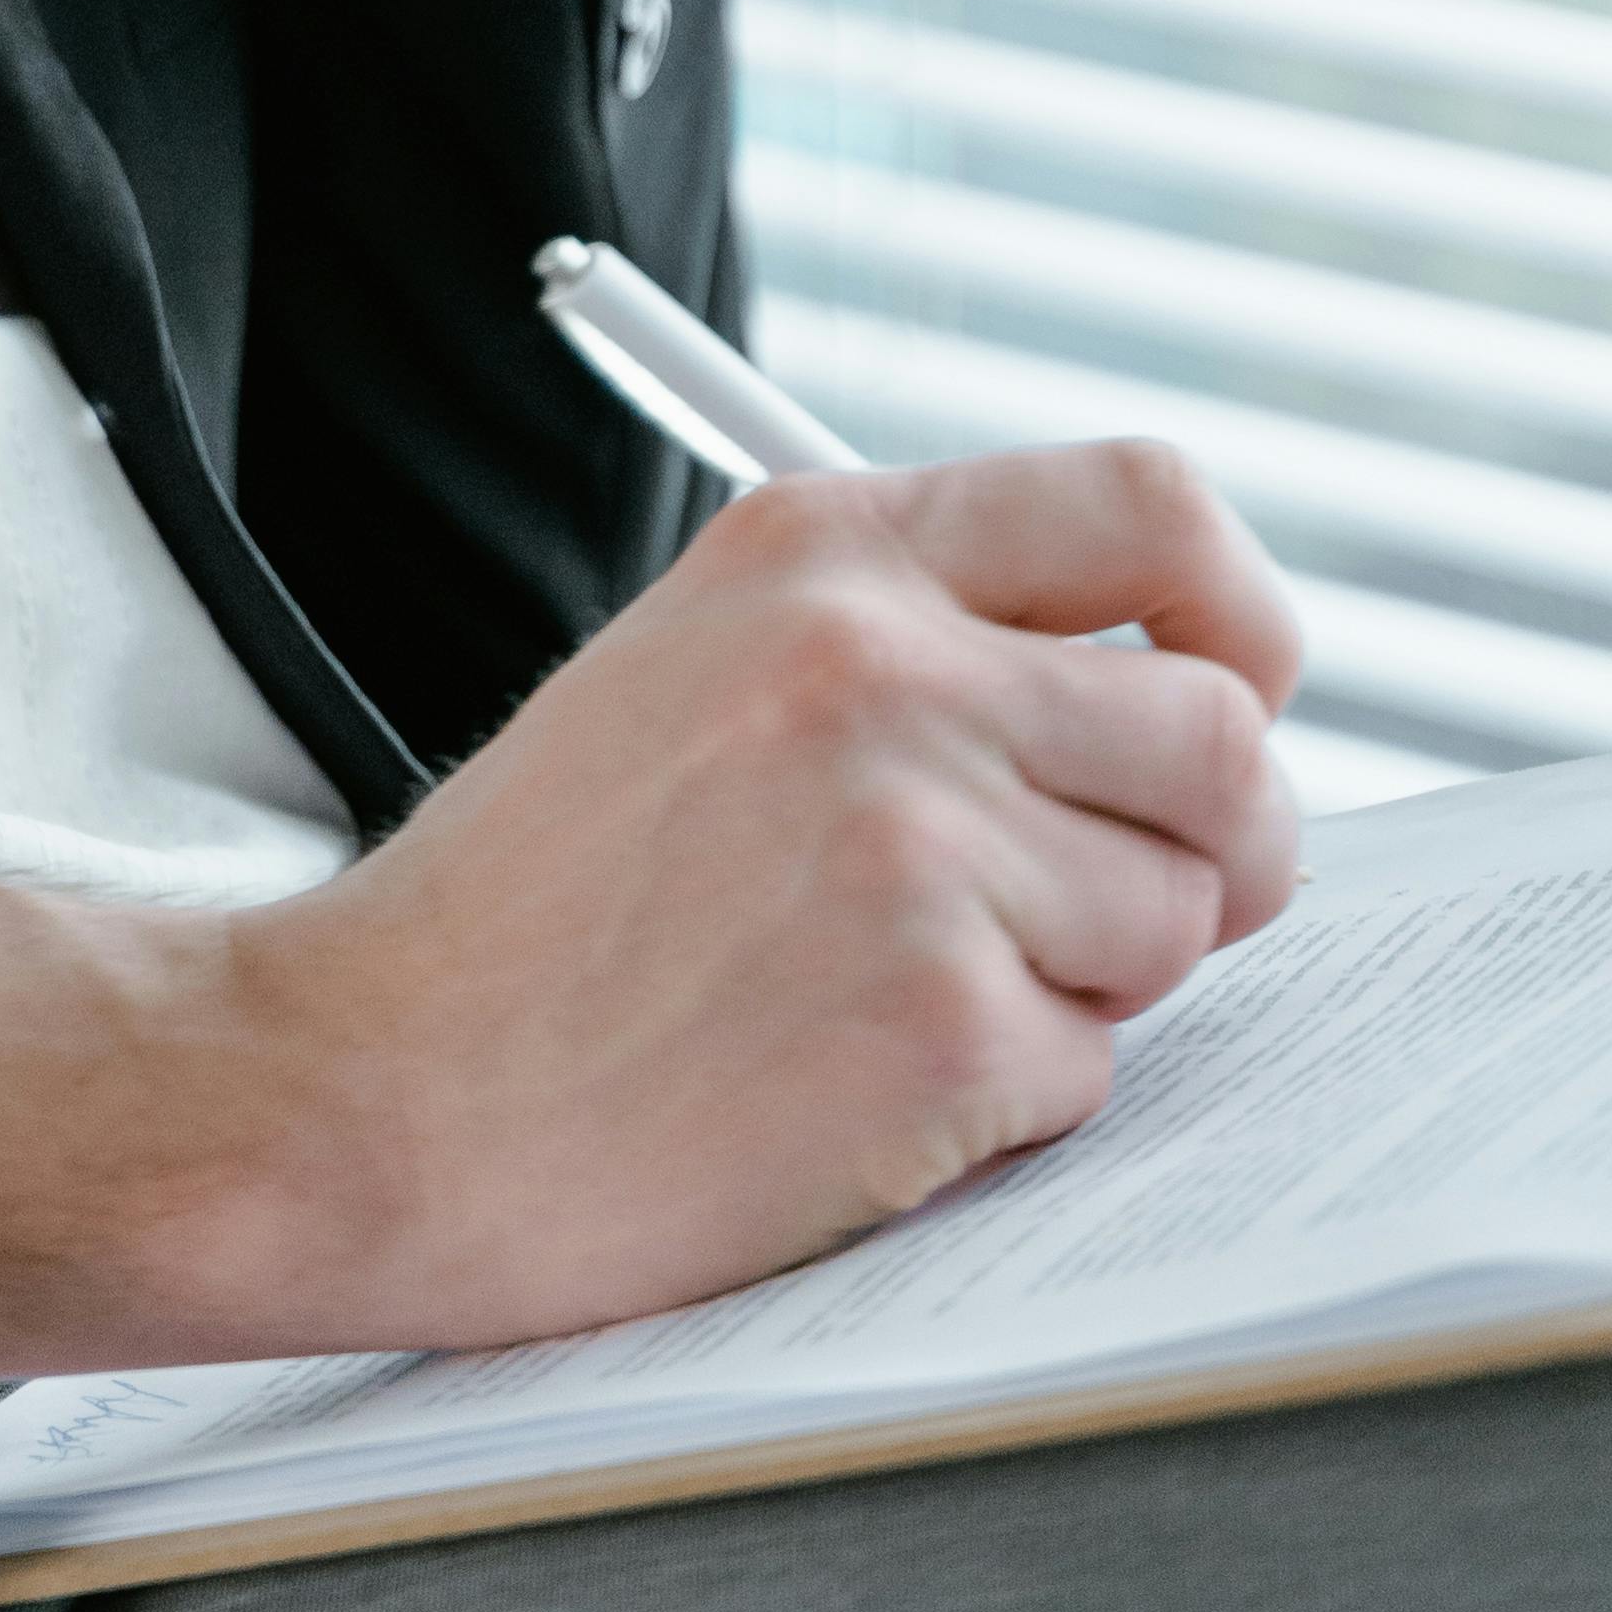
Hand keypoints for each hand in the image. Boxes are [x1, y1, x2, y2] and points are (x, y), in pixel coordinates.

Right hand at [0, 442, 1302, 1383]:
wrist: (369, 1089)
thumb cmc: (532, 904)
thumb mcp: (695, 667)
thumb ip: (910, 642)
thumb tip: (1166, 698)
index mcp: (822, 551)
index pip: (1152, 507)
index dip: (1241, 614)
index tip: (1242, 688)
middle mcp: (884, 667)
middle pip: (1224, 738)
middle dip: (1218, 845)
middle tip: (1131, 905)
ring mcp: (918, 844)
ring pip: (1178, 919)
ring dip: (1084, 985)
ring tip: (894, 994)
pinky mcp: (938, 1023)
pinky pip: (1090, 1069)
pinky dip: (998, 1104)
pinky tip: (846, 1086)